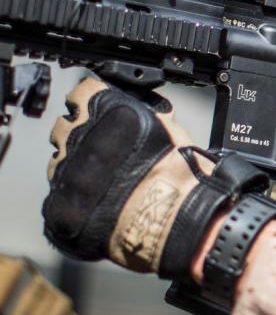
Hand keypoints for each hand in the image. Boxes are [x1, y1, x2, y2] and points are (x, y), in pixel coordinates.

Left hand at [43, 76, 268, 278]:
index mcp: (105, 110)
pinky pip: (58, 198)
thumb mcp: (166, 126)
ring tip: (105, 185)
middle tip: (104, 156)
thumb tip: (132, 108)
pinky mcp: (58, 207)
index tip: (97, 117)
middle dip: (80, 138)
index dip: (90, 107)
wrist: (177, 219)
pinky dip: (74, 201)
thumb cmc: (178, 174)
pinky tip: (99, 205)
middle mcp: (79, 136)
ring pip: (59, 163)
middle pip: (64, 128)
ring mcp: (65, 172)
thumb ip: (137, 113)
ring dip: (76, 170)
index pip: (80, 95)